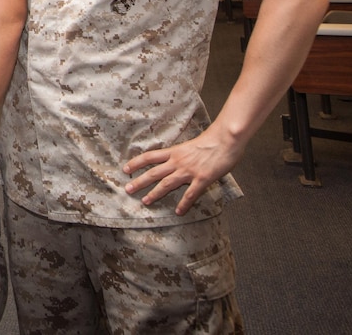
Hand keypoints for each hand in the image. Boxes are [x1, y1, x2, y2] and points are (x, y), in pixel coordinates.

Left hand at [122, 127, 244, 214]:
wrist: (226, 139)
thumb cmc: (211, 140)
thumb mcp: (190, 145)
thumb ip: (181, 154)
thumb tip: (174, 160)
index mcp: (174, 152)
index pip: (150, 157)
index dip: (136, 163)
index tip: (125, 169)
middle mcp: (178, 161)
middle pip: (154, 172)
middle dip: (139, 181)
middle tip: (128, 189)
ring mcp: (189, 171)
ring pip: (167, 184)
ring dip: (155, 194)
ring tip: (145, 201)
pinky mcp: (202, 179)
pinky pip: (190, 194)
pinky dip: (184, 204)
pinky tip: (179, 212)